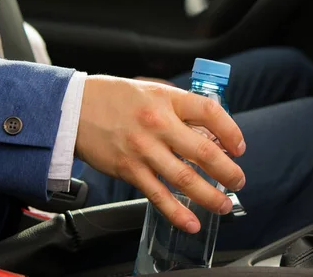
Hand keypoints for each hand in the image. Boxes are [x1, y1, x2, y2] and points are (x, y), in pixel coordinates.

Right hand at [76, 75, 245, 233]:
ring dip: (210, 196)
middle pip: (204, 151)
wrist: (73, 109)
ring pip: (185, 179)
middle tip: (238, 180)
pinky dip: (177, 213)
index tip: (239, 146)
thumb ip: (179, 106)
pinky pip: (158, 196)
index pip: (210, 112)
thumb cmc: (114, 98)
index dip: (231, 131)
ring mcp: (143, 150)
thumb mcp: (151, 89)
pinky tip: (192, 222)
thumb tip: (208, 126)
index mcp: (166, 99)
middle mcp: (157, 124)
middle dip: (228, 171)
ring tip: (224, 204)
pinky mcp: (129, 170)